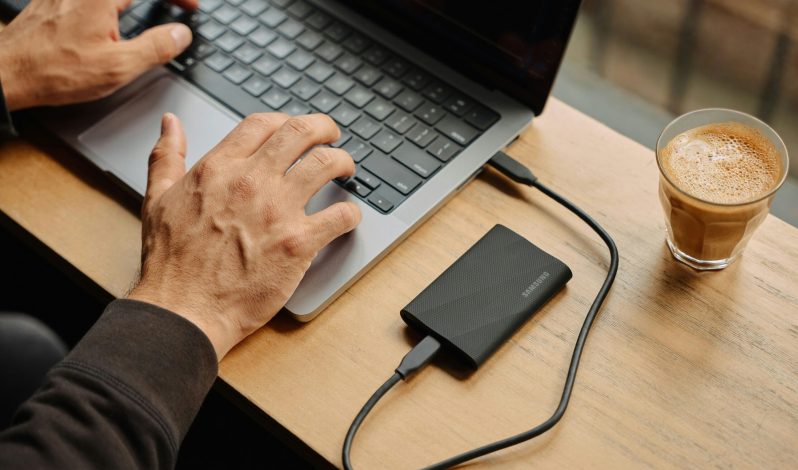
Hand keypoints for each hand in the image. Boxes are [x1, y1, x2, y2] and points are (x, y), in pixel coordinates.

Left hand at [0, 0, 198, 110]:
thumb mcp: (118, 66)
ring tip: (155, 8)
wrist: (8, 73)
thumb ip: (156, 47)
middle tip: (179, 5)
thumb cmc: (56, 71)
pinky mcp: (56, 0)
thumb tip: (181, 34)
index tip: (192, 7)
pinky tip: (117, 14)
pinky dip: (117, 3)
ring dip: (137, 1)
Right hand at [128, 113, 361, 359]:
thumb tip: (170, 123)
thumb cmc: (169, 262)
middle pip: (301, 132)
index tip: (295, 130)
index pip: (263, 123)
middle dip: (324, 128)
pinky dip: (351, 213)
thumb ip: (166, 156)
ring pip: (326, 164)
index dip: (285, 121)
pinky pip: (340, 215)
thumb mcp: (156, 199)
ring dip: (343, 161)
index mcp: (219, 168)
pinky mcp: (298, 243)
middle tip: (332, 137)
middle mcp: (251, 181)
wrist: (183, 309)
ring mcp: (277, 211)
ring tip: (346, 169)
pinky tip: (348, 216)